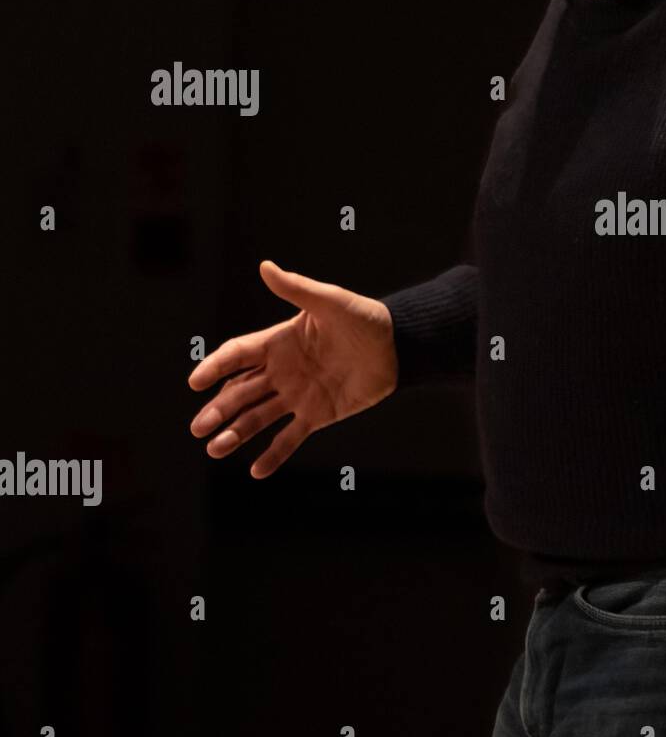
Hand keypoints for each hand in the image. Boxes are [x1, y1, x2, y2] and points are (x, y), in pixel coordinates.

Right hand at [187, 260, 397, 478]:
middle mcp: (281, 371)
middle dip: (218, 409)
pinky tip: (256, 471)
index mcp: (278, 342)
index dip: (215, 367)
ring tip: (215, 450)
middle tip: (198, 428)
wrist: (398, 347)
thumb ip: (297, 289)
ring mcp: (297, 395)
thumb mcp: (329, 302)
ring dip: (236, 434)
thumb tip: (265, 266)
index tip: (195, 382)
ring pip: (258, 417)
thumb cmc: (363, 318)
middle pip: (240, 392)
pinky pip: (290, 437)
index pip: (237, 356)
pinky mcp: (317, 415)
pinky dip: (273, 454)